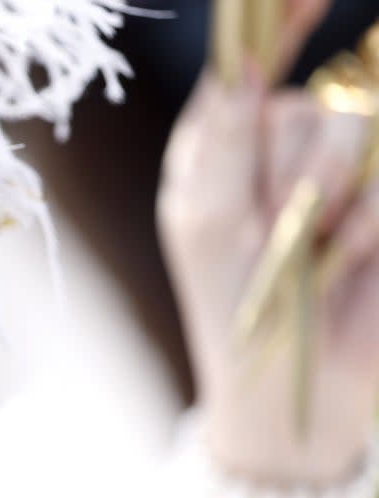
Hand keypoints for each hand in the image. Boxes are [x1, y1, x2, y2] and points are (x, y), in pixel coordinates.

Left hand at [158, 3, 378, 485]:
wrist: (295, 386)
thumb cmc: (233, 303)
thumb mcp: (209, 220)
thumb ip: (225, 138)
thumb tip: (237, 63)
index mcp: (229, 140)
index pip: (256, 57)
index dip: (284, 16)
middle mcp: (290, 143)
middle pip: (323, 105)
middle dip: (304, 175)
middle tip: (280, 232)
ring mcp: (347, 172)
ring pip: (363, 134)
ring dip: (339, 204)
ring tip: (316, 254)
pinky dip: (370, 227)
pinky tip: (346, 261)